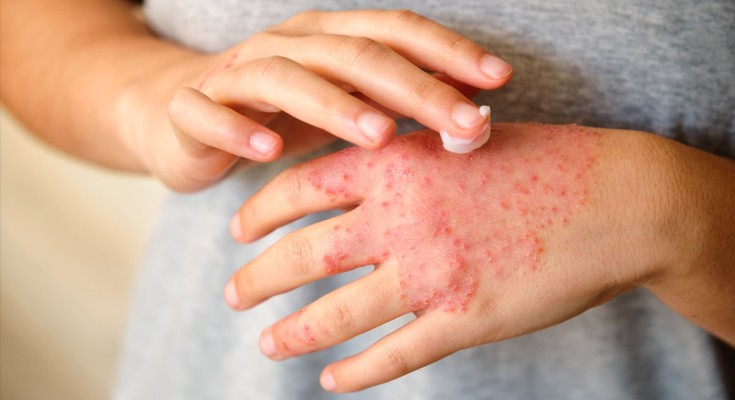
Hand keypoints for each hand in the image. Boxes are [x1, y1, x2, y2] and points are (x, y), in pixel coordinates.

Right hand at [116, 9, 511, 190]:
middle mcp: (287, 45)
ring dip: (335, 104)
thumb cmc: (279, 114)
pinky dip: (239, 130)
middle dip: (414, 87)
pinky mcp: (192, 108)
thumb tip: (474, 119)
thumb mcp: (343, 107)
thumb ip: (396, 106)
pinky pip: (211, 114)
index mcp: (329, 38)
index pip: (396, 33)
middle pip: (355, 55)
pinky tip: (270, 151)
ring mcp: (237, 74)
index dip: (448, 53)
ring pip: (287, 78)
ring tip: (381, 135)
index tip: (500, 80)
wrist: (180, 115)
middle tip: (463, 122)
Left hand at [225, 123, 708, 391]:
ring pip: (339, 312)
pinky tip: (332, 379)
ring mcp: (433, 272)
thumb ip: (401, 163)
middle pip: (305, 254)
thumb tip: (350, 183)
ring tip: (268, 343)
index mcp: (398, 165)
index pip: (303, 188)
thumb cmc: (540, 163)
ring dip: (294, 331)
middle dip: (259, 278)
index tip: (239, 230)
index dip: (261, 212)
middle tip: (234, 294)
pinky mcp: (466, 317)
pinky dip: (357, 371)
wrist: (616, 200)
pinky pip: (396, 353)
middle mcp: (404, 218)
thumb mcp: (457, 142)